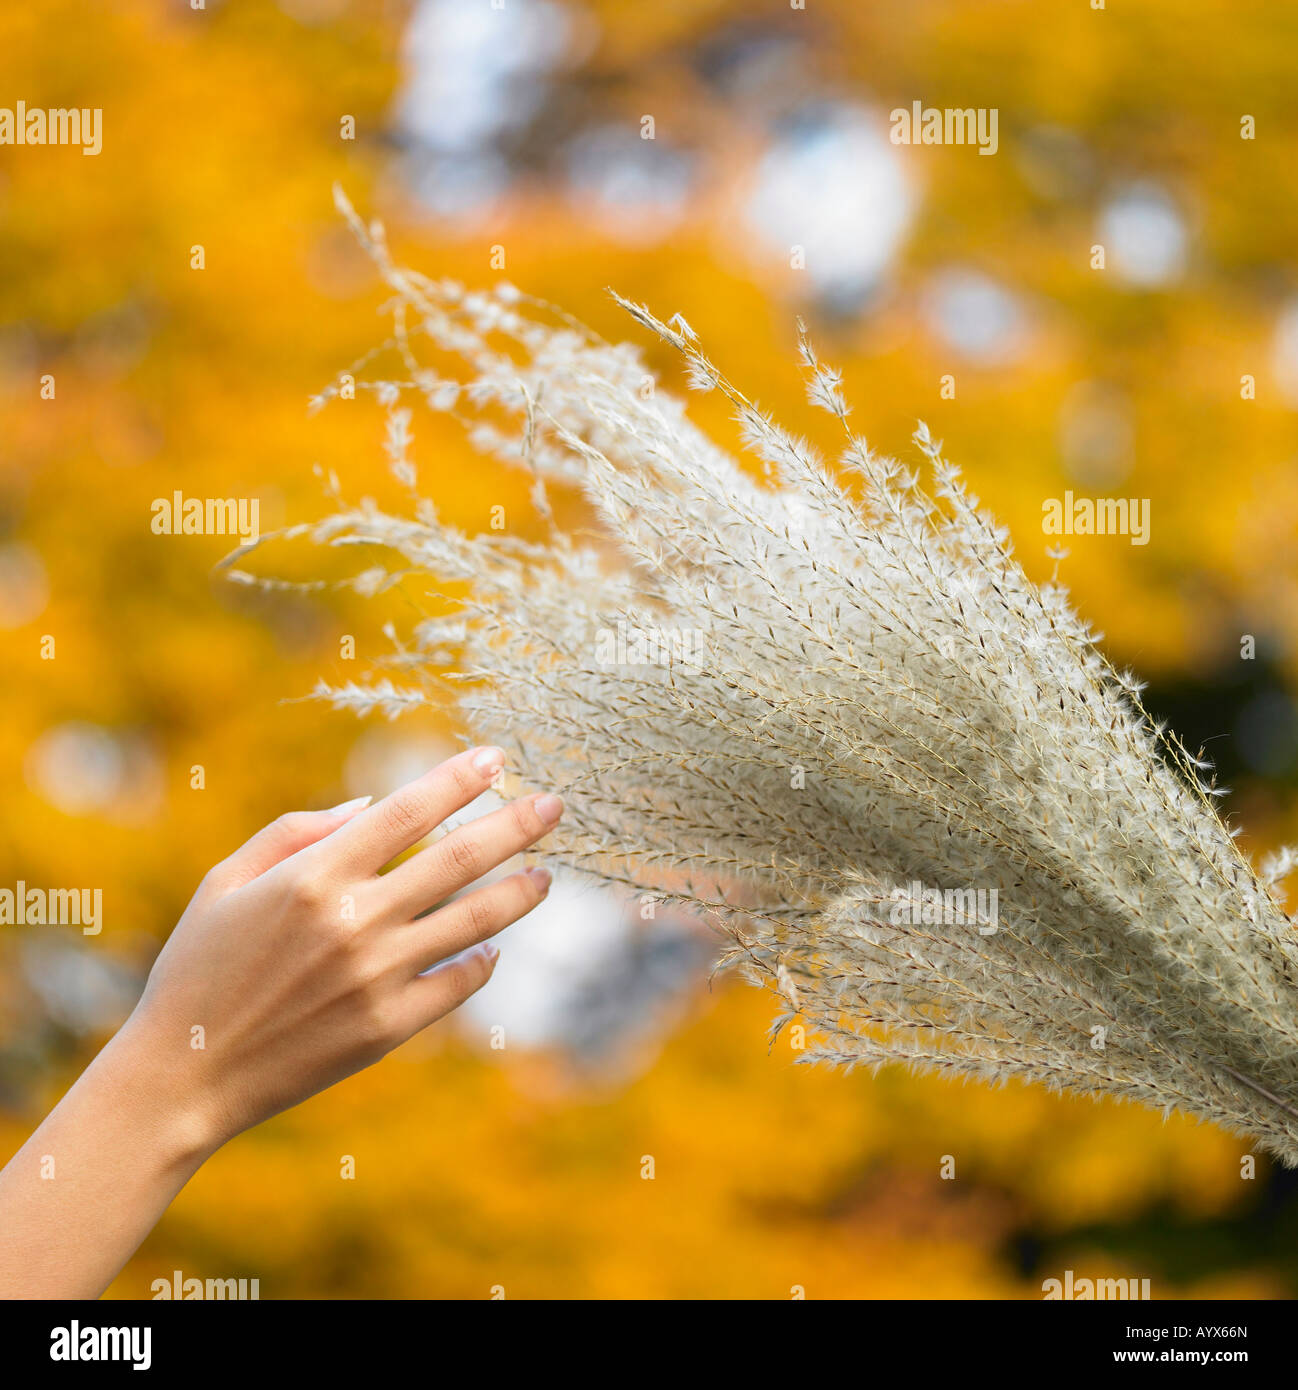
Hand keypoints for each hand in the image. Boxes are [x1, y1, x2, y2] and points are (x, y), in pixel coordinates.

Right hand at [124, 745, 560, 1153]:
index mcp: (313, 875)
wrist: (183, 1076)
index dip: (459, 779)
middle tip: (554, 806)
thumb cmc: (198, 966)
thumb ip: (298, 828)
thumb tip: (373, 800)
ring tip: (545, 875)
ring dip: (519, 892)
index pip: (408, 811)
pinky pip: (457, 984)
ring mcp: (377, 977)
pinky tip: (491, 947)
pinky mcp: (388, 1027)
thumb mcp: (227, 879)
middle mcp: (354, 921)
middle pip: (459, 859)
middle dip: (516, 825)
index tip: (498, 759)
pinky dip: (482, 961)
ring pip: (475, 921)